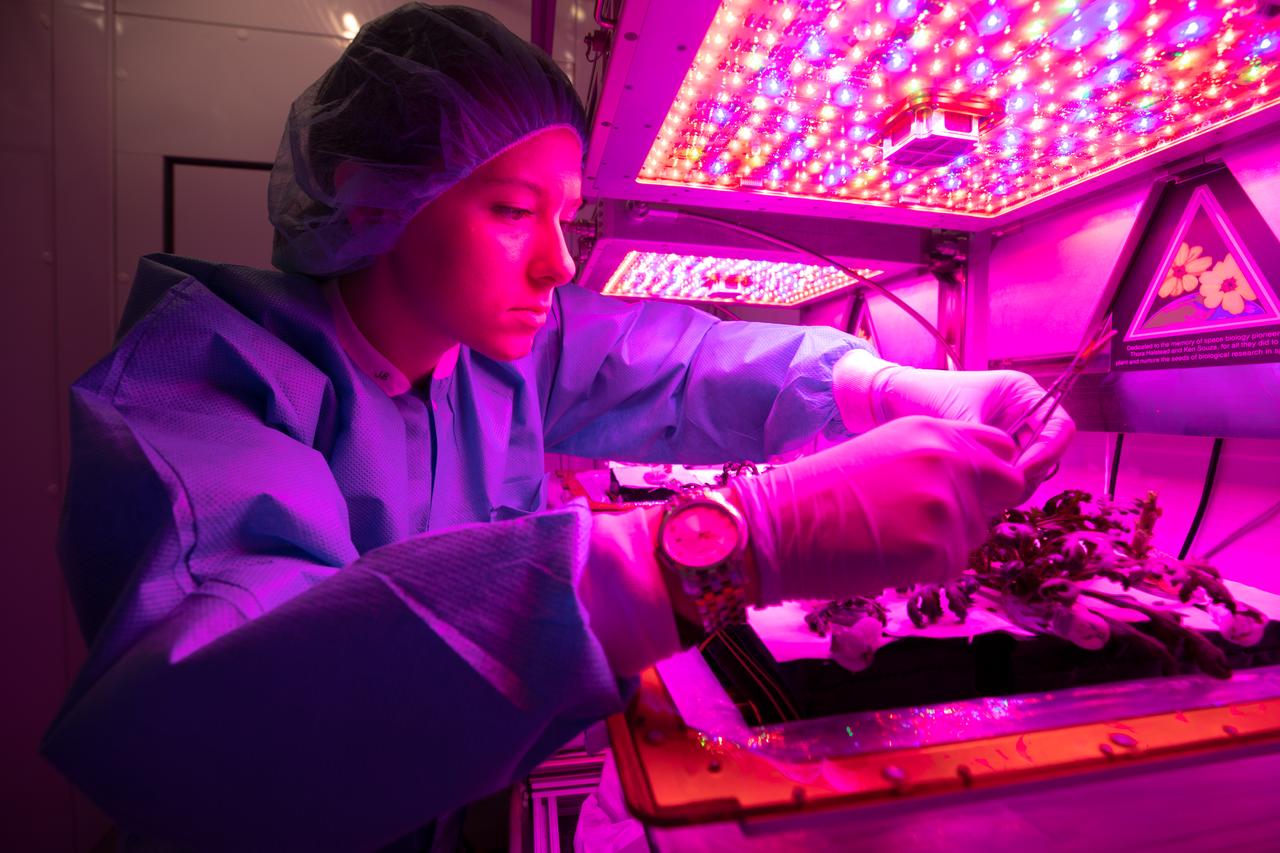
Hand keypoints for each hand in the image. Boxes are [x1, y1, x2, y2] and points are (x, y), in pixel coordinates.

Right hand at [730, 416, 1024, 604]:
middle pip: (1007, 487)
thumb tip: (976, 487)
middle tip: (937, 522)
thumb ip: (936, 459)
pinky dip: (927, 570)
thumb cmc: (820, 493)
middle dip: (984, 507)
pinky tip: (887, 557)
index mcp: (932, 430)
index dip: (993, 473)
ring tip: (894, 538)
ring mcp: (944, 504)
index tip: (973, 491)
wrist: (779, 525)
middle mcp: (947, 460)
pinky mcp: (935, 549)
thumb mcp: (886, 452)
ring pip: (978, 534)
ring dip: (948, 543)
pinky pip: (954, 566)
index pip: (1002, 449)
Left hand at [834, 351, 1074, 497]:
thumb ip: (987, 448)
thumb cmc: (924, 395)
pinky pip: (1006, 479)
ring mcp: (1007, 436)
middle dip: (1028, 475)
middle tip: (1001, 493)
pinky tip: (974, 497)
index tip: (1021, 474)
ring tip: (983, 495)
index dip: (1047, 453)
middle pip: (1047, 454)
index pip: (1059, 427)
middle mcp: (1021, 415)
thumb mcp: (961, 417)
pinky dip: (996, 490)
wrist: (889, 400)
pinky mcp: (991, 456)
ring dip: (1011, 487)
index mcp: (1022, 393)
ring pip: (1028, 472)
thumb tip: (1009, 481)